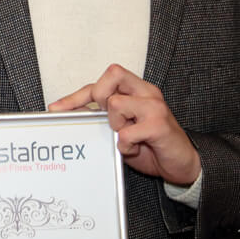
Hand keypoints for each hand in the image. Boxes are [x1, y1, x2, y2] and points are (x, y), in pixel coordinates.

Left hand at [48, 63, 200, 185]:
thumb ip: (102, 117)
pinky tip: (134, 149)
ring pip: (116, 103)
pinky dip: (125, 146)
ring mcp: (155, 106)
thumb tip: (68, 114)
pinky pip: (126, 133)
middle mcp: (146, 92)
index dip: (76, 96)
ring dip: (114, 125)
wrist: (183, 164)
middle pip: (112, 74)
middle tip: (106, 119)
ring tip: (125, 137)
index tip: (56, 109)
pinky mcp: (160, 125)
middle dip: (99, 96)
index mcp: (136, 89)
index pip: (101, 82)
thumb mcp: (122, 128)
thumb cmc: (151, 145)